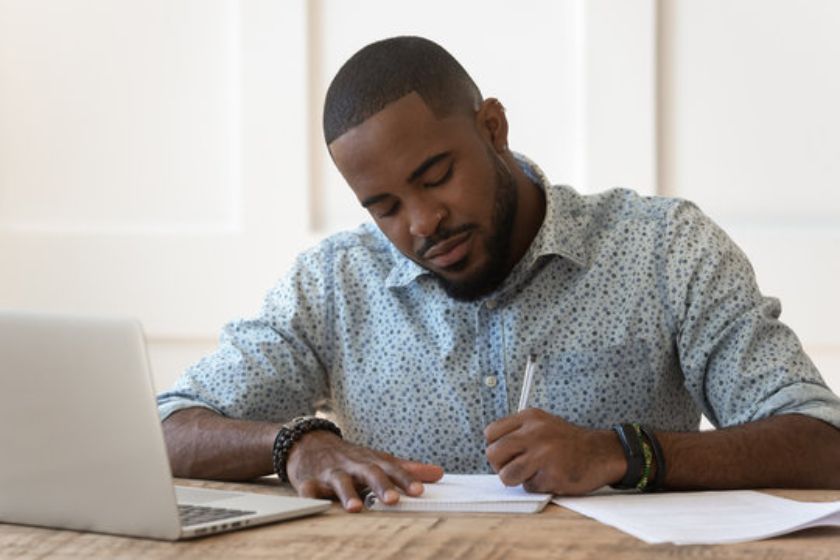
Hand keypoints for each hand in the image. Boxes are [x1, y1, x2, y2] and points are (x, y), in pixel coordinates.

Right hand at [286, 430, 443, 511]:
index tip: (419, 491)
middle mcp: (353, 466)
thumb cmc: (350, 458)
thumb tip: (438, 473)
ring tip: (356, 508)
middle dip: (380, 485)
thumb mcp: (377, 459)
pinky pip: (308, 490)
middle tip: (393, 499)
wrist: (310, 443)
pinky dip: (309, 496)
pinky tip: (314, 502)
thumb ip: (406, 469)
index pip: (392, 469)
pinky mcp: (309, 481)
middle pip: (368, 473)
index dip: (405, 479)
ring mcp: (331, 473)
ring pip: (339, 482)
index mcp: (371, 462)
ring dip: (347, 494)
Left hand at [484, 408, 624, 494]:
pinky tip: (550, 477)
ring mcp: (543, 454)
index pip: (491, 433)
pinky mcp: (552, 475)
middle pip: (493, 454)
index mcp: (530, 418)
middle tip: (513, 468)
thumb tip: (493, 449)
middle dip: (499, 466)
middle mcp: (534, 433)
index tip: (505, 454)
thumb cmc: (569, 442)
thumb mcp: (542, 424)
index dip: (495, 447)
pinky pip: (529, 487)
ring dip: (515, 480)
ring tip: (530, 475)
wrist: (602, 452)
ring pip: (506, 475)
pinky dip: (536, 486)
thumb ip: (518, 432)